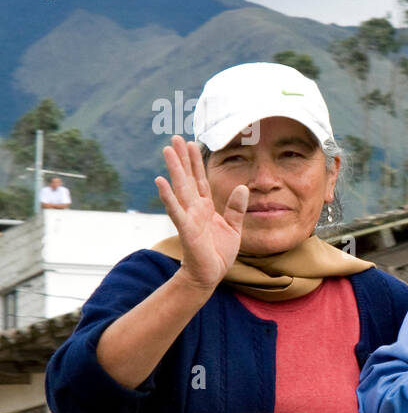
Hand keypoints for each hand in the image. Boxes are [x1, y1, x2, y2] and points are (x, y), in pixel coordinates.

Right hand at [154, 135, 246, 290]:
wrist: (210, 275)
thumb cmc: (219, 252)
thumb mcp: (234, 227)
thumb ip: (237, 207)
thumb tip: (242, 187)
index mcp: (206, 206)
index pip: (200, 179)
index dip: (196, 161)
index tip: (191, 143)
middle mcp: (195, 208)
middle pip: (187, 178)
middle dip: (182, 158)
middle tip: (174, 137)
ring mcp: (189, 217)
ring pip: (180, 188)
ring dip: (174, 169)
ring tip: (167, 150)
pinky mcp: (186, 229)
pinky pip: (176, 210)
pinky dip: (168, 196)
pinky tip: (160, 181)